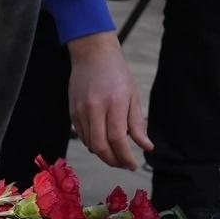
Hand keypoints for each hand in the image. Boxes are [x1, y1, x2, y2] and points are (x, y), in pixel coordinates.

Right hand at [67, 30, 151, 168]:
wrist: (92, 53)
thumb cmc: (117, 73)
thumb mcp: (133, 95)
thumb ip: (138, 124)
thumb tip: (147, 147)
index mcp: (114, 102)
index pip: (118, 139)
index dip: (125, 157)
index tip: (133, 165)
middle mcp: (94, 108)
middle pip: (101, 146)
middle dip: (113, 161)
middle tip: (123, 164)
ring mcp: (80, 110)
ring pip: (90, 144)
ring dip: (103, 154)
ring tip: (115, 154)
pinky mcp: (72, 111)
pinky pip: (82, 136)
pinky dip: (92, 144)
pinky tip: (102, 141)